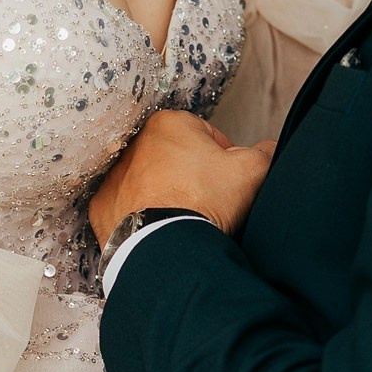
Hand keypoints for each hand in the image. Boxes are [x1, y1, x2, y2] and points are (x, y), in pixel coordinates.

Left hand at [89, 110, 277, 245]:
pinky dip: (143, 217)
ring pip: (151, 183)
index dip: (225, 160)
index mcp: (169, 123)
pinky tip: (162, 230)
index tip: (229, 183)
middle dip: (194, 177)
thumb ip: (265, 153)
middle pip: (176, 159)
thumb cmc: (205, 202)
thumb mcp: (251, 171)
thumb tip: (269, 150)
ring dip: (168, 197)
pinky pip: (128, 208)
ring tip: (187, 219)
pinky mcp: (101, 208)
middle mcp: (134, 144)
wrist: (165, 248)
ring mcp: (113, 177)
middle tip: (211, 203)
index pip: (207, 136)